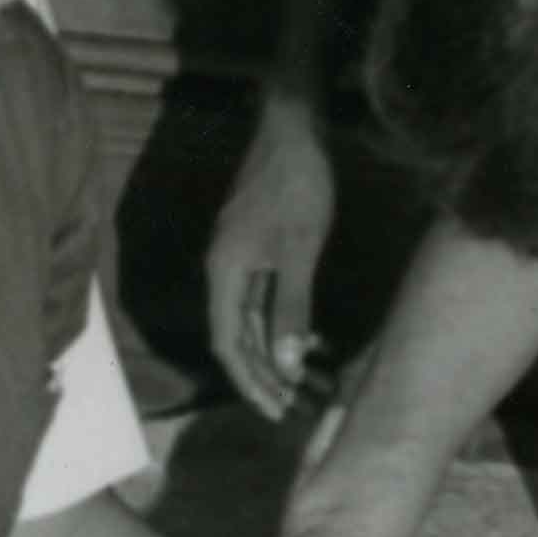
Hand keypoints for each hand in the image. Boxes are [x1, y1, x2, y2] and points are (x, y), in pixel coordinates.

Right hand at [207, 101, 338, 418]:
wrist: (293, 124)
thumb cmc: (297, 184)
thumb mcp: (299, 251)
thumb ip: (290, 309)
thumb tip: (283, 366)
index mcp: (224, 274)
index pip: (228, 345)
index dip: (250, 383)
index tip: (277, 412)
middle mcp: (224, 270)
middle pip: (240, 338)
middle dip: (268, 377)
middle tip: (300, 409)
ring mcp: (240, 258)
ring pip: (256, 320)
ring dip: (280, 355)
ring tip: (311, 384)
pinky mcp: (259, 247)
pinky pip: (267, 299)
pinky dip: (286, 324)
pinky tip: (313, 341)